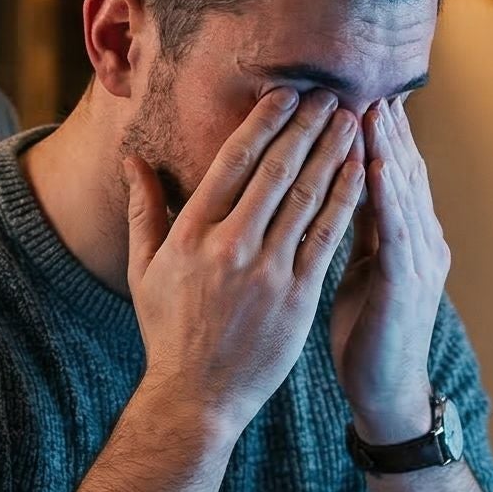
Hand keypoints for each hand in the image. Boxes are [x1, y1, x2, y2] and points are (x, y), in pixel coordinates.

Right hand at [125, 87, 366, 439]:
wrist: (197, 397)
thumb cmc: (169, 332)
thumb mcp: (144, 270)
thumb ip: (144, 210)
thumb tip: (132, 159)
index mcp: (190, 234)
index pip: (232, 162)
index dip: (264, 122)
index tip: (287, 94)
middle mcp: (229, 246)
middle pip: (275, 170)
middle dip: (306, 127)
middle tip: (331, 94)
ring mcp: (266, 272)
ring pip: (306, 198)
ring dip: (332, 153)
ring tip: (352, 121)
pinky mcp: (297, 296)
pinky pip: (326, 237)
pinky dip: (344, 200)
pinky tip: (359, 173)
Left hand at [332, 99, 449, 443]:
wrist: (385, 392)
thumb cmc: (367, 333)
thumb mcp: (357, 269)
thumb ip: (353, 228)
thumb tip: (330, 186)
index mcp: (406, 238)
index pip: (392, 173)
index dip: (378, 133)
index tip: (357, 92)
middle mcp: (421, 241)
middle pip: (405, 171)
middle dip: (386, 127)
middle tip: (367, 81)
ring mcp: (419, 262)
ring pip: (406, 192)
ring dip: (391, 146)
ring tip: (373, 107)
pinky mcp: (407, 285)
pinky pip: (398, 231)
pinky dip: (390, 195)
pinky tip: (378, 164)